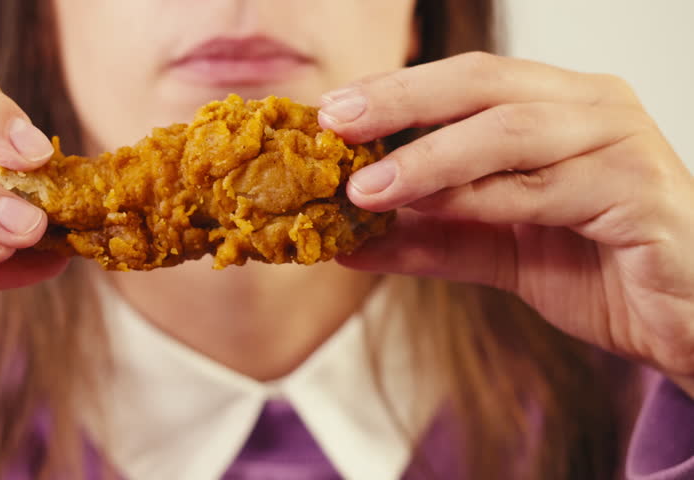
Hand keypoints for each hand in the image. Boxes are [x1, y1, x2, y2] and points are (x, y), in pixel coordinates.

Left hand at [320, 52, 693, 390]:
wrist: (681, 322)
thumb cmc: (596, 269)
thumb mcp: (494, 249)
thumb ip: (428, 238)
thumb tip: (346, 240)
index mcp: (556, 104)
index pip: (464, 80)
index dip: (394, 91)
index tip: (328, 113)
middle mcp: (591, 107)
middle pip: (482, 83)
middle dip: (400, 102)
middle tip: (336, 126)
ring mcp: (621, 142)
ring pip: (511, 131)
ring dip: (431, 159)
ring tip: (368, 190)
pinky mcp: (643, 191)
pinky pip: (550, 188)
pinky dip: (484, 200)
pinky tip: (431, 212)